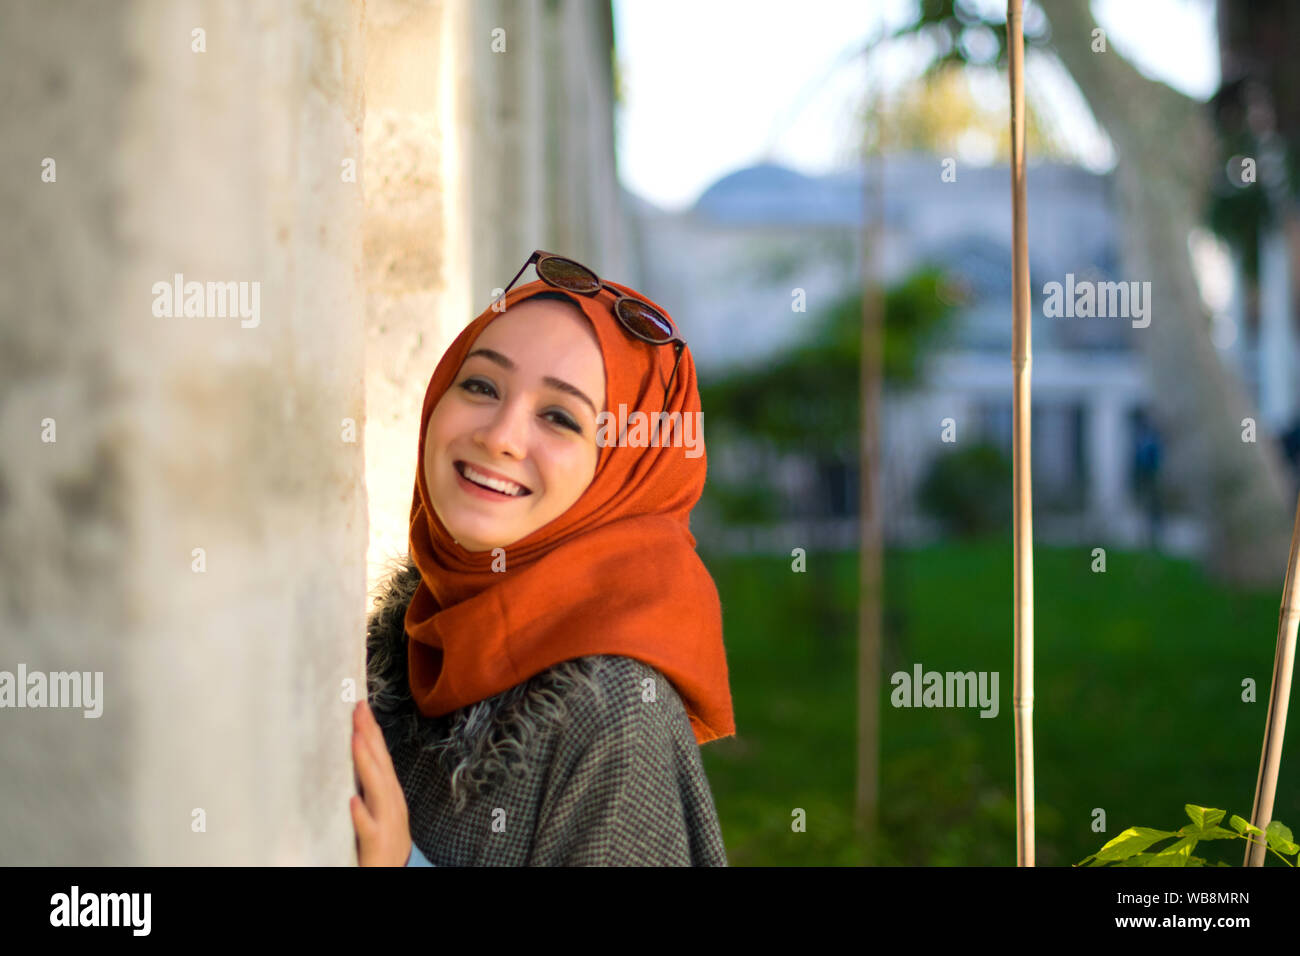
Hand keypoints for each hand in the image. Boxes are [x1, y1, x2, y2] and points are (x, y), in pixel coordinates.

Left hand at [350, 699, 412, 865]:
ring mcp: (386, 822)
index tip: (360, 705)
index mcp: (389, 791)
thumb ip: (368, 783)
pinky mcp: (377, 844)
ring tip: (356, 740)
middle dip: (370, 736)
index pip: (380, 754)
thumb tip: (353, 752)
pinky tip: (353, 801)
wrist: (393, 872)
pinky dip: (361, 813)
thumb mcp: (378, 805)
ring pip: (377, 789)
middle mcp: (391, 801)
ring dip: (367, 763)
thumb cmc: (381, 838)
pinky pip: (368, 828)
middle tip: (358, 709)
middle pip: (381, 764)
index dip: (371, 730)